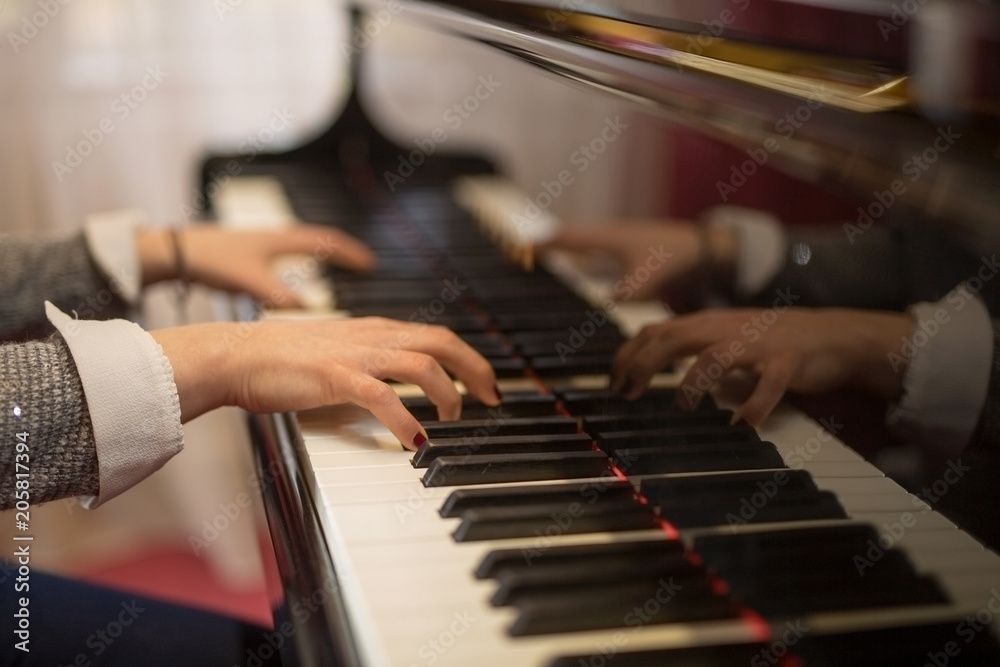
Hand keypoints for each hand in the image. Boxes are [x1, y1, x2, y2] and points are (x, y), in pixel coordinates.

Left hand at [137, 224, 375, 305]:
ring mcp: (264, 246)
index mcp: (284, 239)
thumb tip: (311, 310)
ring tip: (335, 277)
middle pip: (319, 242)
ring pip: (303, 251)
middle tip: (361, 266)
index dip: (352, 253)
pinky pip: (287, 261)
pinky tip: (295, 290)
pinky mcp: (251, 257)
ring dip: (320, 261)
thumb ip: (283, 297)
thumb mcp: (253, 282)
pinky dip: (299, 271)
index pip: (328, 240)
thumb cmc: (212, 259)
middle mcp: (277, 238)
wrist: (177, 252)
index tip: (370, 264)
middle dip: (342, 254)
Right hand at [151, 317, 500, 448]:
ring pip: (421, 364)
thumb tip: (397, 392)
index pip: (437, 335)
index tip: (485, 384)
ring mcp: (354, 354)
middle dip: (474, 370)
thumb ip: (370, 367)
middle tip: (491, 399)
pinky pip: (381, 396)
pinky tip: (416, 439)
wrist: (236, 355)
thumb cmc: (281, 360)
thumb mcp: (338, 356)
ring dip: (446, 394)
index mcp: (375, 330)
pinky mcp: (334, 376)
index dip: (469, 358)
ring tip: (451, 420)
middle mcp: (372, 336)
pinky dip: (406, 418)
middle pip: (441, 342)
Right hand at [536, 221, 736, 300]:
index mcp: (606, 238)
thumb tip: (609, 302)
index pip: (564, 238)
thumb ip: (630, 290)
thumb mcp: (651, 276)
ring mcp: (611, 239)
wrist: (700, 246)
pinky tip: (568, 263)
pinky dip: (570, 253)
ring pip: (574, 240)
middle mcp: (604, 235)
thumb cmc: (673, 256)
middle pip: (563, 236)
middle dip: (539, 245)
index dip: (540, 245)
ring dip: (554, 247)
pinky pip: (585, 247)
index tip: (516, 252)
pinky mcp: (619, 248)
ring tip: (532, 258)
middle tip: (514, 254)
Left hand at [611, 308, 912, 425]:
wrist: (830, 333)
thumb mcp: (720, 336)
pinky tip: (742, 423)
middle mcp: (726, 329)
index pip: (656, 331)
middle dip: (645, 365)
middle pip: (674, 337)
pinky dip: (754, 405)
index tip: (615, 382)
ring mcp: (758, 344)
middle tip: (629, 393)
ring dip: (694, 383)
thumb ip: (686, 345)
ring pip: (716, 356)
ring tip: (684, 407)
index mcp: (707, 324)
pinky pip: (769, 384)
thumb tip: (643, 361)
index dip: (630, 355)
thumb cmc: (767, 341)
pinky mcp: (788, 361)